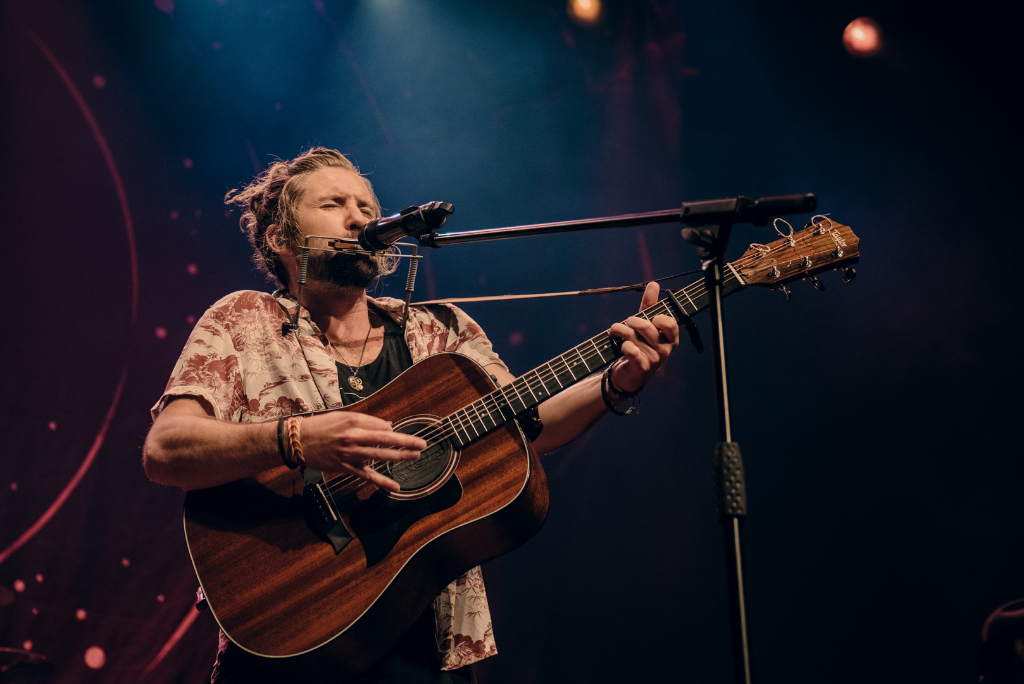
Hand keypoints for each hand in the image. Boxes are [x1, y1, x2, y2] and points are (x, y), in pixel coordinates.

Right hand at [300, 411, 425, 492]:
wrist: (297, 441)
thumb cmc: (321, 427)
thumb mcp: (343, 417)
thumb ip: (365, 421)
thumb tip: (387, 426)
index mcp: (354, 422)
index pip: (381, 425)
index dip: (392, 429)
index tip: (401, 432)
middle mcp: (354, 437)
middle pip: (386, 439)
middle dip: (406, 441)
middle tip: (422, 443)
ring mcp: (350, 454)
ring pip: (380, 455)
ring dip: (400, 456)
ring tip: (415, 456)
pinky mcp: (346, 468)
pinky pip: (367, 476)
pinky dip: (382, 482)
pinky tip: (396, 487)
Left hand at [607, 281, 679, 394]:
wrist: (629, 374)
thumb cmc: (640, 345)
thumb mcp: (645, 325)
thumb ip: (650, 305)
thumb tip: (654, 284)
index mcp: (670, 338)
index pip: (671, 324)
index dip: (660, 318)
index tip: (651, 317)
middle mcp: (665, 349)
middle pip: (647, 327)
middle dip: (631, 321)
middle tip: (625, 322)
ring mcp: (654, 360)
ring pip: (634, 337)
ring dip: (619, 330)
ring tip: (614, 331)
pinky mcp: (642, 368)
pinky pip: (632, 351)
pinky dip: (624, 345)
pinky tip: (620, 345)